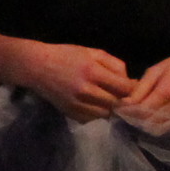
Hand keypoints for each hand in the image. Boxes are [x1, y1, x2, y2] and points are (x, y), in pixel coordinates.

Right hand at [8, 42, 132, 121]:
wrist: (36, 67)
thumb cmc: (66, 55)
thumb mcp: (92, 52)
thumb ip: (114, 64)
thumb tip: (130, 81)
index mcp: (92, 71)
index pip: (124, 88)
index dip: (133, 88)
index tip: (132, 86)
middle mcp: (85, 90)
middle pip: (116, 103)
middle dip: (122, 99)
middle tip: (121, 94)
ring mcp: (76, 104)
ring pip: (105, 114)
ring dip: (110, 108)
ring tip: (106, 99)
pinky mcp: (70, 113)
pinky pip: (92, 118)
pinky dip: (96, 113)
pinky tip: (93, 104)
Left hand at [118, 48, 169, 130]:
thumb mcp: (158, 69)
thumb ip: (140, 87)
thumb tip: (124, 104)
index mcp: (166, 90)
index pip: (140, 110)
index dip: (126, 113)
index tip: (117, 111)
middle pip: (148, 123)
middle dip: (133, 122)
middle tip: (124, 119)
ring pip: (158, 130)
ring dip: (144, 128)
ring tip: (136, 121)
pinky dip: (158, 129)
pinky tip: (151, 123)